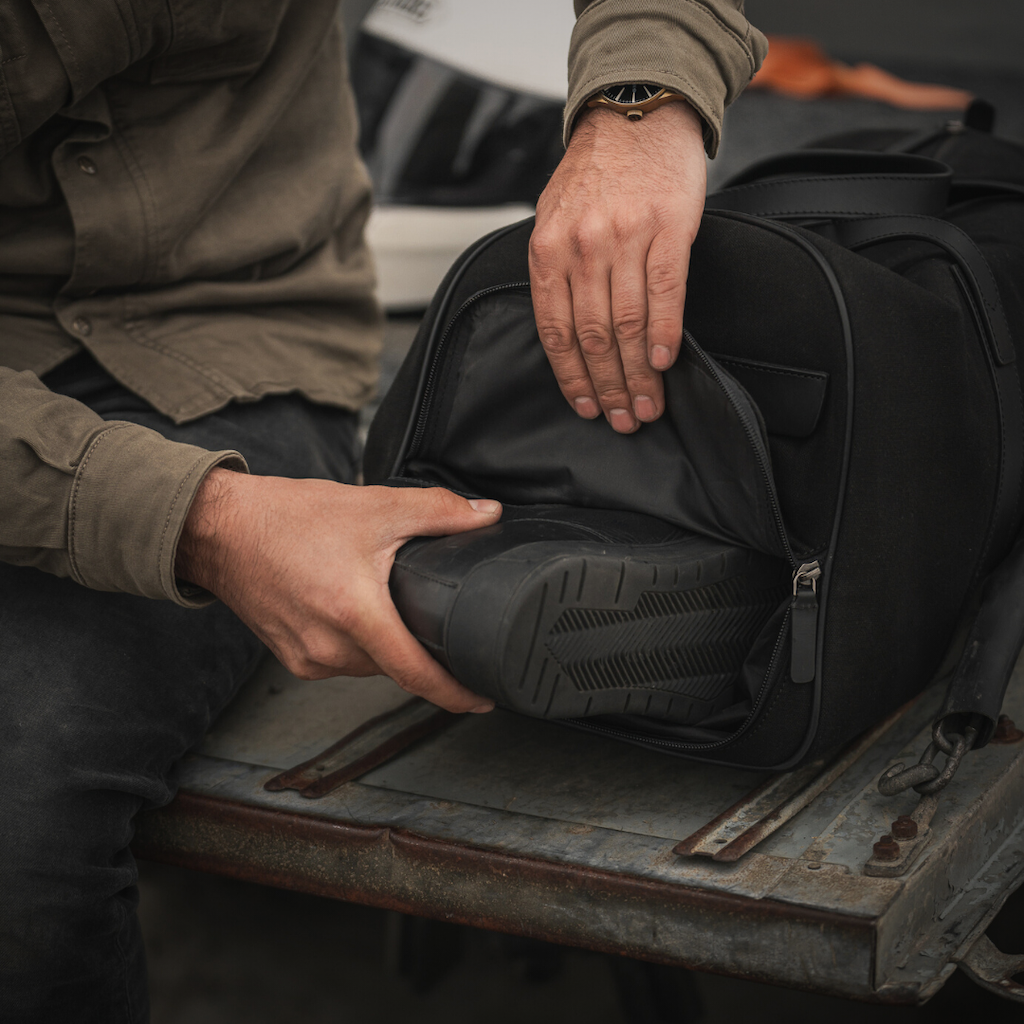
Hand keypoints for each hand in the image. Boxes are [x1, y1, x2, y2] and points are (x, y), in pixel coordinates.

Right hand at [175, 470, 501, 712]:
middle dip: (416, 640)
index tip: (484, 701)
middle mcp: (331, 647)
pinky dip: (358, 639)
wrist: (219, 529)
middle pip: (398, 663)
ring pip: (372, 663)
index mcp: (355, 613)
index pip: (418, 674)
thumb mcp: (374, 506)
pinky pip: (344, 660)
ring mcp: (309, 659)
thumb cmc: (288, 518)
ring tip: (375, 594)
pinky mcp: (294, 660)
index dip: (457, 694)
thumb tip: (486, 515)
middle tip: (419, 602)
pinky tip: (348, 605)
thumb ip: (439, 512)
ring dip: (385, 638)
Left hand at [529, 100, 706, 432]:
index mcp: (547, 249)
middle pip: (593, 336)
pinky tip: (664, 362)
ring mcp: (624, 236)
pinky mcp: (667, 227)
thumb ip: (554, 272)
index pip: (556, 331)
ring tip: (648, 405)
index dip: (572, 377)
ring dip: (638, 374)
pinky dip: (664, 332)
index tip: (587, 407)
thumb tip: (565, 333)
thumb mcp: (551, 217)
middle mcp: (582, 246)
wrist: (636, 113)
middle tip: (623, 420)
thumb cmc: (595, 172)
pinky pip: (665, 292)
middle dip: (609, 386)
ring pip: (627, 323)